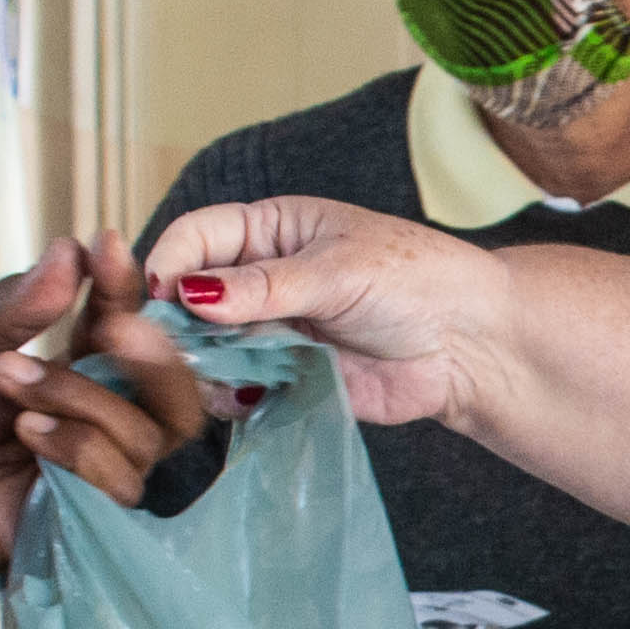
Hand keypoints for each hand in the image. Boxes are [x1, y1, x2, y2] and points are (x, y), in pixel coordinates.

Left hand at [0, 239, 207, 583]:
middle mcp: (98, 423)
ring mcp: (94, 474)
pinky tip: (26, 431)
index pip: (130, 330)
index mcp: (77, 372)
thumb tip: (70, 252)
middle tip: (107, 327)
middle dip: (152, 355)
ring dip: (81, 396)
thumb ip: (16, 303)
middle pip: (177, 395)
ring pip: (146, 434)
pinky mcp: (83, 519)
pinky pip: (119, 481)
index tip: (106, 246)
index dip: (127, 289)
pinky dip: (78, 447)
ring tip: (10, 381)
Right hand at [146, 195, 519, 427]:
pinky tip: (243, 398)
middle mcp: (260, 279)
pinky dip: (231, 397)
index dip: (168, 263)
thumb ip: (264, 287)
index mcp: (270, 230)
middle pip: (189, 298)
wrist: (470, 343)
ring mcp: (271, 330)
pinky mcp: (287, 378)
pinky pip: (239, 389)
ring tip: (210, 377)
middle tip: (172, 349)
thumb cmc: (416, 281)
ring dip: (200, 364)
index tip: (158, 297)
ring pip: (207, 348)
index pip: (196, 238)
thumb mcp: (338, 271)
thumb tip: (191, 294)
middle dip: (176, 323)